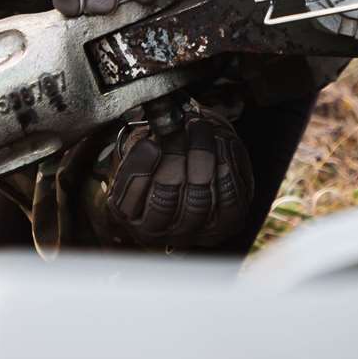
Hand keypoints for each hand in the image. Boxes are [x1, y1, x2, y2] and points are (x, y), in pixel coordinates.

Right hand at [106, 107, 254, 250]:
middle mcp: (161, 231)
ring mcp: (195, 231)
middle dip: (173, 156)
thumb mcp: (142, 153)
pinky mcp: (227, 223)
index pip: (128, 199)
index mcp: (130, 216)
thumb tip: (155, 137)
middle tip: (179, 127)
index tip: (150, 142)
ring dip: (201, 154)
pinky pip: (229, 196)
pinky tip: (220, 143)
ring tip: (198, 127)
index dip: (140, 170)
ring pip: (199, 197)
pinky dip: (226, 165)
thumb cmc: (164, 160)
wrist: (196, 173)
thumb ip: (141, 148)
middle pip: (165, 198)